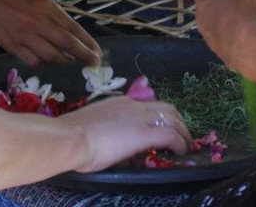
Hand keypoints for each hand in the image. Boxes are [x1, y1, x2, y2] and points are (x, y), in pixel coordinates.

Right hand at [0, 0, 100, 66]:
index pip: (72, 28)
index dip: (87, 42)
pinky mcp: (12, 47)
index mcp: (46, 7)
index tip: (97, 52)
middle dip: (83, 56)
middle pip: (65, 44)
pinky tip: (48, 61)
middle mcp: (37, 22)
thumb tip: (72, 33)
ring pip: (50, 56)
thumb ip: (55, 15)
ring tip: (70, 61)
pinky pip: (33, 61)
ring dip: (64, 61)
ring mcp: (24, 36)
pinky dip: (44, 64)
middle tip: (93, 63)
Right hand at [63, 96, 191, 171]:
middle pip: (167, 108)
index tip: (166, 128)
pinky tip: (181, 152)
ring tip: (186, 146)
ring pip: (173, 119)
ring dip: (183, 133)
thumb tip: (125, 152)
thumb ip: (112, 135)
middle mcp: (134, 106)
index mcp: (121, 103)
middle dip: (179, 122)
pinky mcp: (144, 133)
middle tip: (183, 137)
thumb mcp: (96, 130)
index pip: (149, 105)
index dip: (161, 116)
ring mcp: (140, 118)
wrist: (69, 137)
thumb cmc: (73, 137)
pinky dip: (180, 143)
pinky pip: (171, 136)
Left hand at [195, 0, 255, 71]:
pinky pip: (225, 32)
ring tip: (254, 9)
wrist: (253, 47)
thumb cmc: (252, 8)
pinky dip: (235, 27)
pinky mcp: (215, 47)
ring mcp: (206, 30)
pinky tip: (251, 28)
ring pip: (220, 14)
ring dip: (235, 9)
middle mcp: (201, 9)